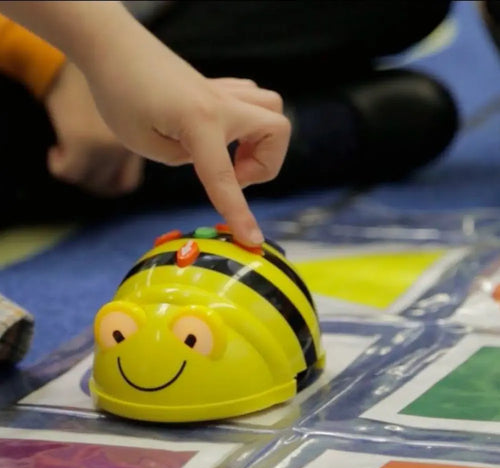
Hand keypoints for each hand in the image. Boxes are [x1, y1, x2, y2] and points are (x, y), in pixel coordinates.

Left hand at [0, 1, 290, 244]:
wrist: (112, 46)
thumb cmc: (120, 94)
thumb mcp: (145, 142)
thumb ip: (184, 157)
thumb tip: (206, 158)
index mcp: (200, 121)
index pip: (225, 177)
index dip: (240, 213)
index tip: (252, 239)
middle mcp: (221, 104)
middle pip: (277, 130)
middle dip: (264, 164)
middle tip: (233, 174)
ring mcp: (222, 91)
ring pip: (271, 110)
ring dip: (261, 142)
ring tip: (231, 154)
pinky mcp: (217, 87)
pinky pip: (252, 101)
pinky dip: (247, 123)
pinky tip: (223, 133)